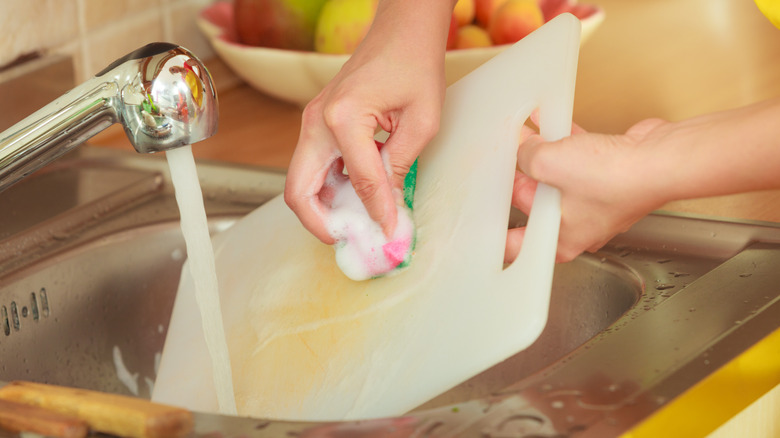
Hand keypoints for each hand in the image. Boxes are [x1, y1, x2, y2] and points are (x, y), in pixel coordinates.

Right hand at [284, 1, 451, 243]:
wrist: (401, 30)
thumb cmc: (414, 64)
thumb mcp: (421, 122)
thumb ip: (399, 168)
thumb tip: (388, 209)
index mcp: (343, 117)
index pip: (358, 183)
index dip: (376, 214)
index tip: (391, 235)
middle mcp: (317, 121)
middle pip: (298, 191)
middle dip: (321, 224)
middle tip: (349, 240)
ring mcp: (312, 121)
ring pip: (301, 181)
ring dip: (323, 208)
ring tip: (355, 224)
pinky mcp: (318, 123)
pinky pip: (313, 167)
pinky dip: (328, 189)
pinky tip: (355, 198)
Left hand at [506, 115, 670, 262]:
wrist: (660, 161)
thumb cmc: (616, 179)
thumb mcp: (549, 164)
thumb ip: (527, 157)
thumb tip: (524, 148)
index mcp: (560, 240)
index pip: (517, 245)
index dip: (497, 233)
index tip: (482, 223)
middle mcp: (578, 225)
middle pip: (534, 204)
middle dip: (520, 178)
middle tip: (504, 160)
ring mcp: (594, 200)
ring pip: (557, 179)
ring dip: (542, 156)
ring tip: (524, 136)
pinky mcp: (608, 176)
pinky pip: (578, 160)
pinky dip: (566, 143)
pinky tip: (552, 122)